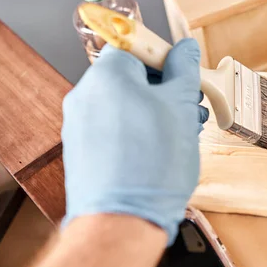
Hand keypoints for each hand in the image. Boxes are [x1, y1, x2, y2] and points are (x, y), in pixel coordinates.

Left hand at [61, 38, 207, 243]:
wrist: (122, 220)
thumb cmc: (150, 167)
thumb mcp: (180, 107)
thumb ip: (184, 71)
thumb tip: (186, 51)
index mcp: (106, 76)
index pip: (134, 46)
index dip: (162, 56)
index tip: (181, 70)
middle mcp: (85, 96)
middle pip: (128, 78)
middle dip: (162, 89)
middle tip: (187, 106)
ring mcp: (79, 125)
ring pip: (122, 105)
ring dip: (153, 112)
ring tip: (179, 133)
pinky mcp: (81, 151)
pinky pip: (111, 129)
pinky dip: (135, 132)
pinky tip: (158, 151)